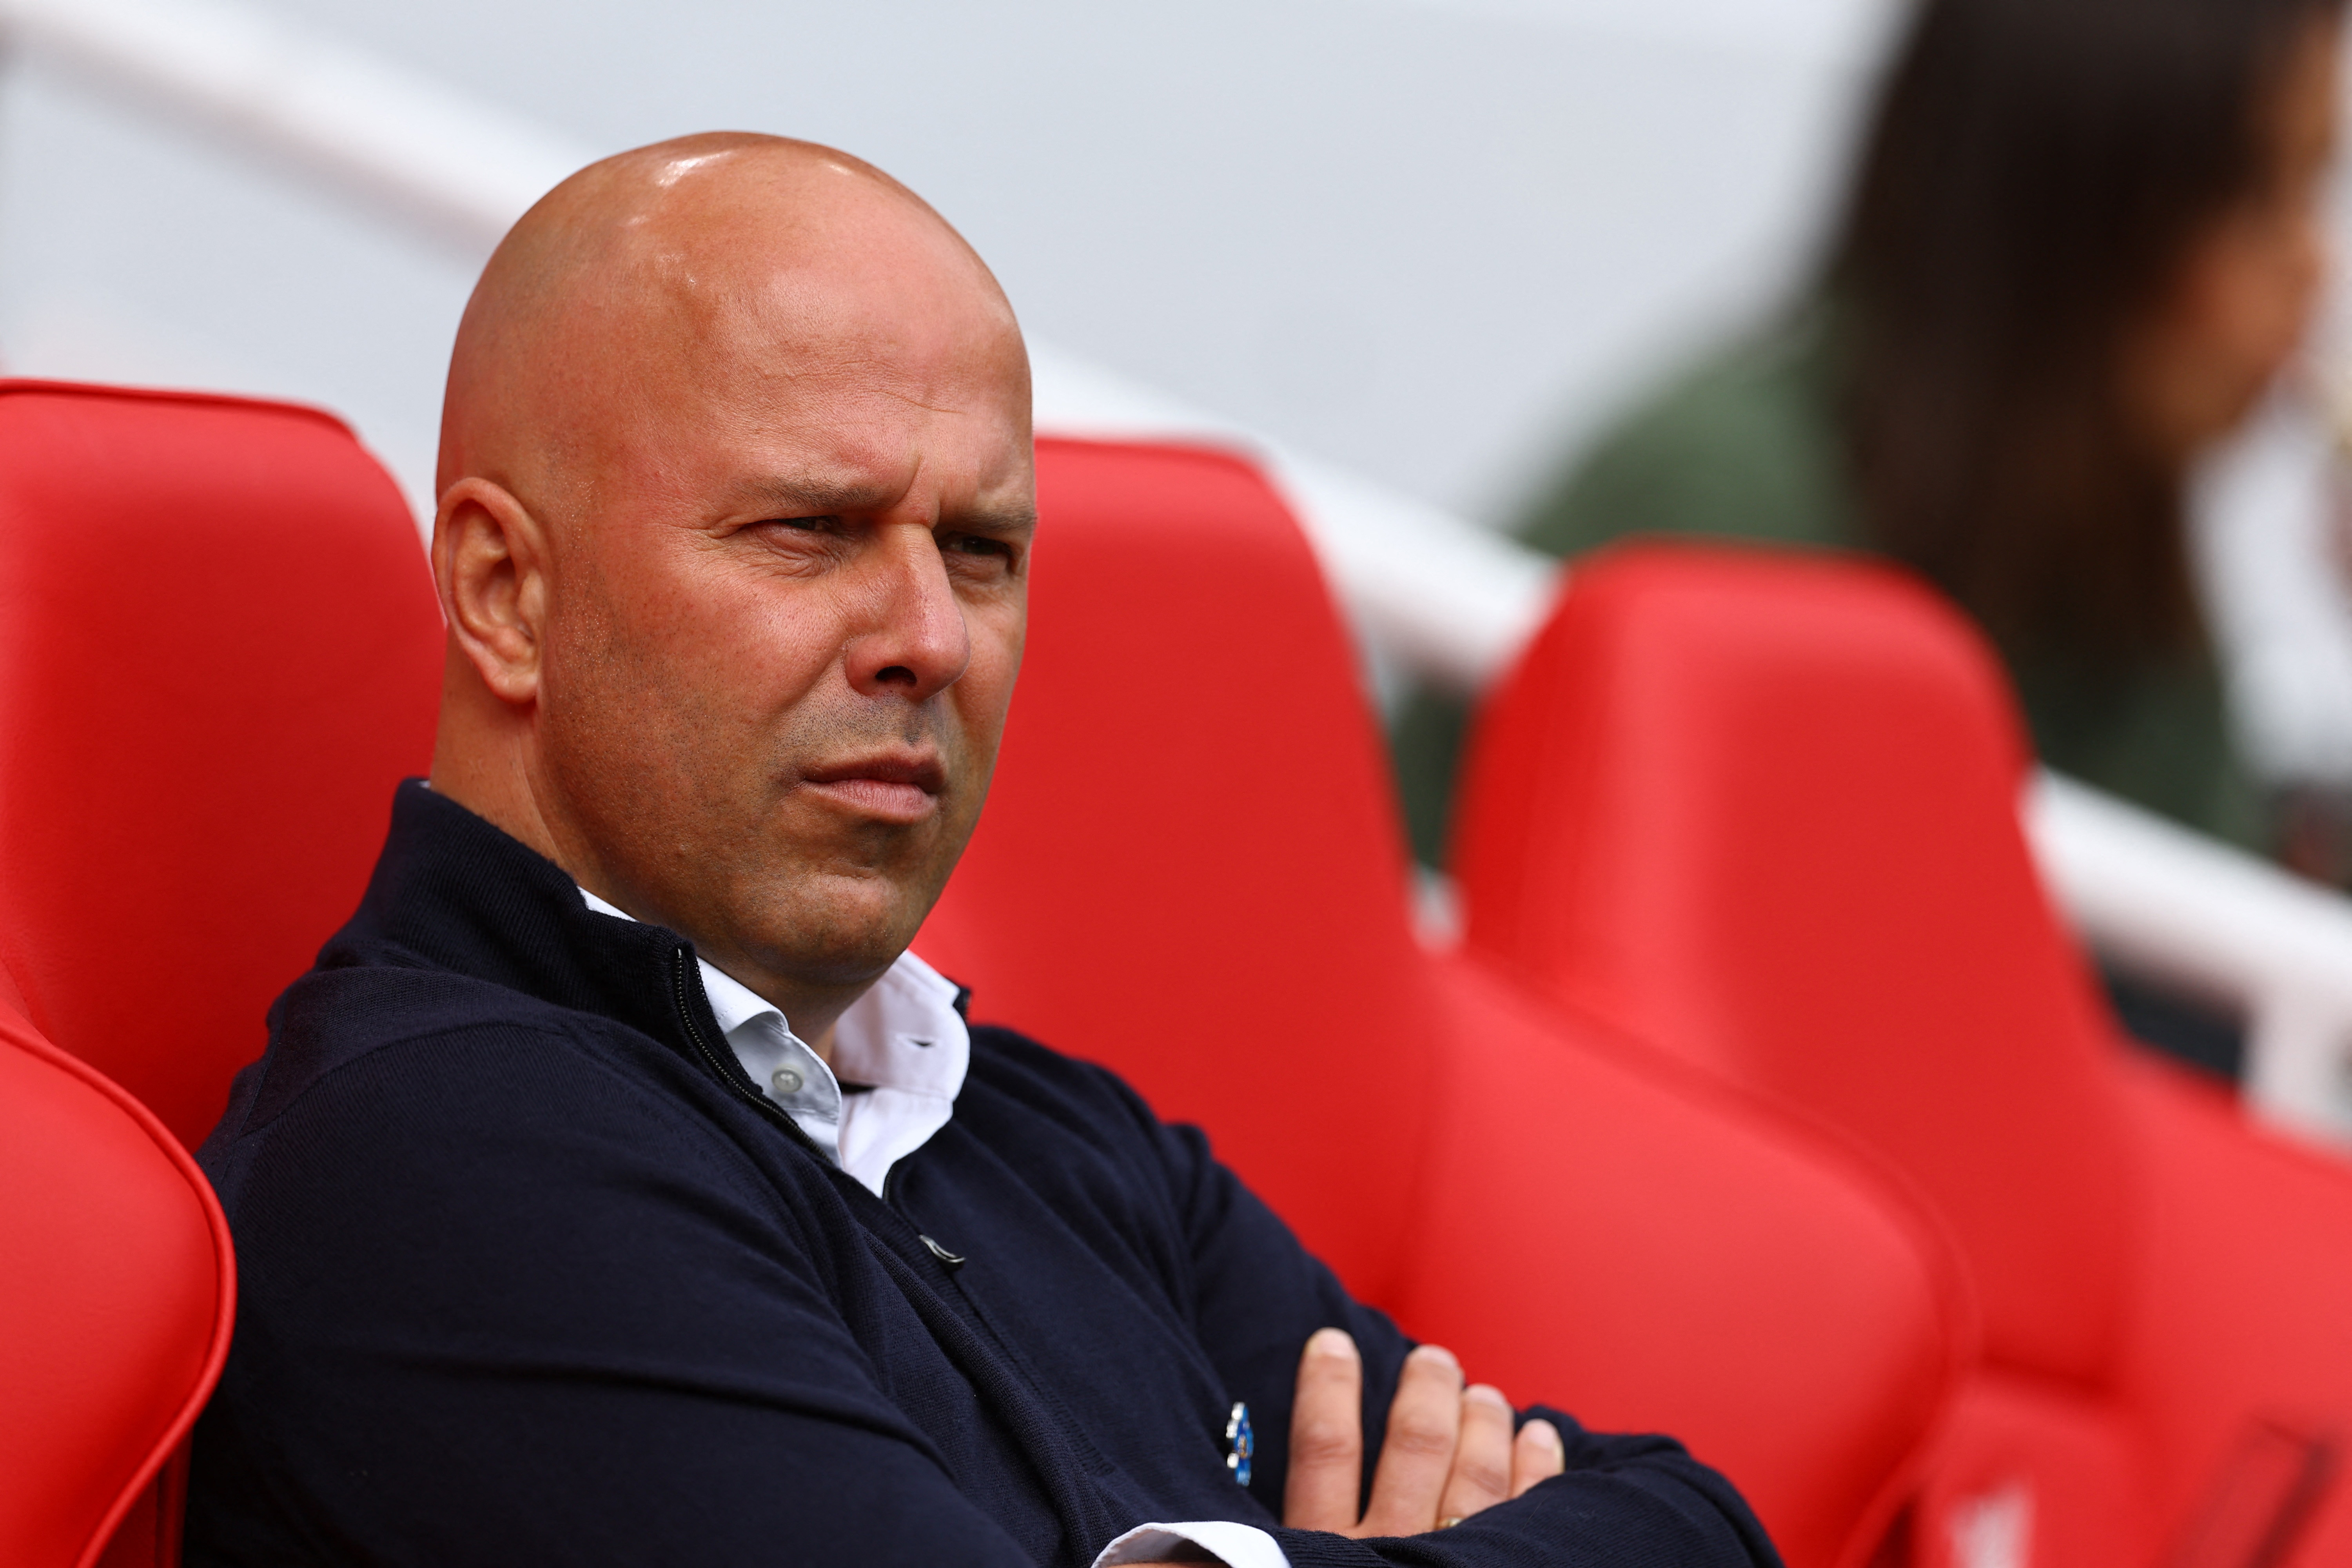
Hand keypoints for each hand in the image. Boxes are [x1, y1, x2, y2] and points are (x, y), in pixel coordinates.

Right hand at [1283, 1328, 1563, 1536]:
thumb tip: (1211, 1504)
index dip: (1329, 1388)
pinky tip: (1538, 1437)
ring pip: (1475, 1476)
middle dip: (1428, 1391)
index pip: (1325, 1449)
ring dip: (1484, 1423)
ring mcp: (1452, 1564)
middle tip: (1434, 1360)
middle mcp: (1391, 1550)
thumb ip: (1286, 1534)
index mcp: (1327, 1551)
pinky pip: (1529, 1513)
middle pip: (1416, 1447)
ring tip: (1484, 1396)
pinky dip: (1537, 1468)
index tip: (1332, 1341)